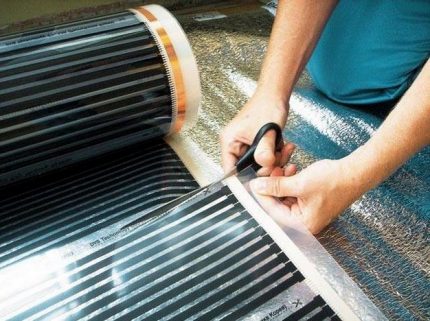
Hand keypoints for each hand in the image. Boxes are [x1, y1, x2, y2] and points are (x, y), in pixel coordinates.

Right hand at [220, 92, 293, 174]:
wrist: (276, 95)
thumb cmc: (266, 106)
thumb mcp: (266, 132)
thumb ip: (265, 152)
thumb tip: (265, 166)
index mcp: (229, 142)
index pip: (230, 170)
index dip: (242, 179)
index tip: (256, 183)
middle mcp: (236, 145)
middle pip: (247, 169)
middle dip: (264, 168)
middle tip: (276, 161)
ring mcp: (247, 145)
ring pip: (259, 165)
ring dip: (273, 161)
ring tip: (282, 150)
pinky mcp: (257, 145)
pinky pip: (265, 158)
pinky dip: (276, 156)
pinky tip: (283, 147)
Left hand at [250, 159, 365, 233]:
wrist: (357, 172)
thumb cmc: (335, 181)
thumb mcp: (300, 183)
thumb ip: (276, 186)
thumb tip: (258, 187)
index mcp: (302, 224)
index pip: (272, 211)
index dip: (262, 195)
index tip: (254, 183)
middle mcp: (304, 221)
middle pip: (277, 204)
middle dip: (272, 185)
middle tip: (269, 171)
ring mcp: (307, 211)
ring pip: (284, 196)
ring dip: (281, 180)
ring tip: (283, 166)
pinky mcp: (310, 200)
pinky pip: (293, 192)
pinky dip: (290, 180)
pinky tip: (292, 169)